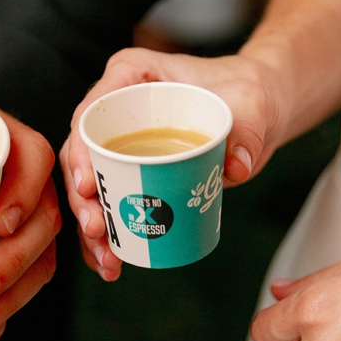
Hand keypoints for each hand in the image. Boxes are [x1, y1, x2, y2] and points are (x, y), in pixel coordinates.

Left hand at [0, 105, 60, 340]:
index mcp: (5, 144)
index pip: (36, 158)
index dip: (25, 191)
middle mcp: (29, 181)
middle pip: (42, 220)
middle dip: (11, 262)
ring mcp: (33, 219)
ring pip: (41, 259)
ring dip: (11, 298)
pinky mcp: (27, 252)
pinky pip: (28, 285)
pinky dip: (6, 316)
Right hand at [59, 47, 283, 281]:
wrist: (258, 109)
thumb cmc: (248, 92)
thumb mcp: (252, 104)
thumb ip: (248, 130)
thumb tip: (236, 167)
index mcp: (132, 75)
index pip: (93, 111)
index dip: (82, 151)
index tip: (88, 187)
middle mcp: (118, 108)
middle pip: (83, 154)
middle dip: (82, 198)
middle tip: (98, 230)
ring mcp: (122, 142)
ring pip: (91, 186)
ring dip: (92, 226)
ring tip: (108, 260)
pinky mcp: (133, 170)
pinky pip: (111, 202)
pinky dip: (111, 234)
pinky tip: (113, 264)